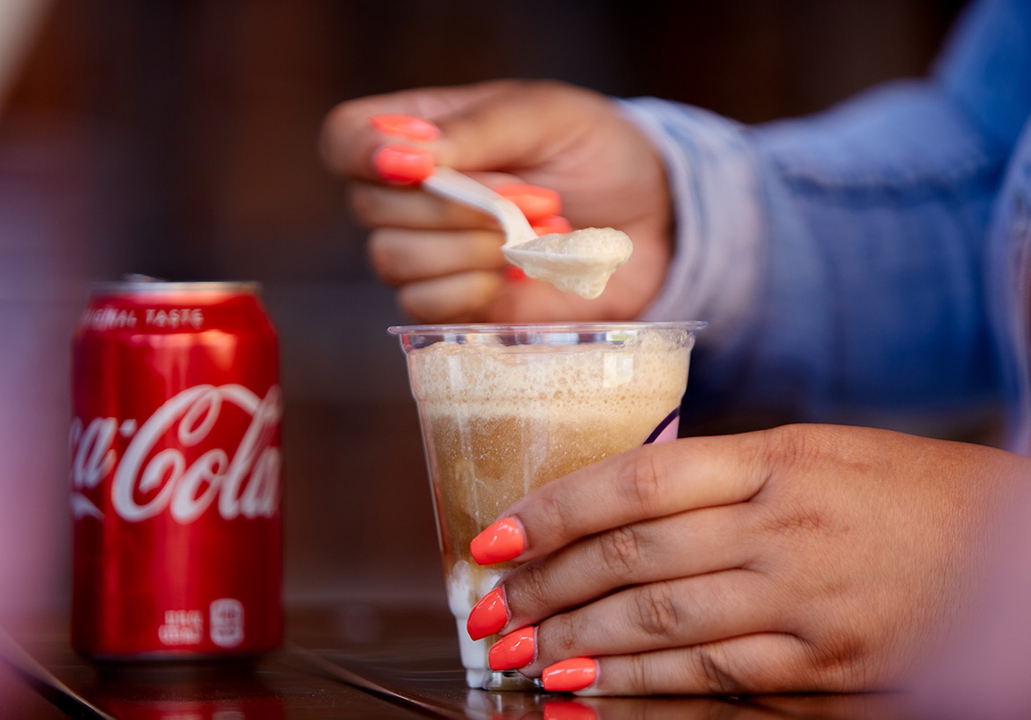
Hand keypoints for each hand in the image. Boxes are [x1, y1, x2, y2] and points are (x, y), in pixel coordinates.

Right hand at [319, 79, 671, 322]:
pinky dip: (477, 289)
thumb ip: (477, 129)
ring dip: (474, 248)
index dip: (363, 154)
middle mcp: (412, 194)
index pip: (344, 139)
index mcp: (422, 131)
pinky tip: (522, 272)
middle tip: (537, 197)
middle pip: (370, 209)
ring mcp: (431, 252)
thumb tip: (406, 154)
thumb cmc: (597, 152)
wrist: (651, 220)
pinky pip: (426, 306)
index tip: (421, 163)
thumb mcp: (547, 115)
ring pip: (394, 261)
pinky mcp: (458, 302)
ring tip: (541, 234)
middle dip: (459, 206)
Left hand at [467, 424, 1030, 694]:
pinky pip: (715, 683)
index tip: (494, 535)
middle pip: (634, 559)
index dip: (554, 509)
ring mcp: (808, 606)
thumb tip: (625, 508)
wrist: (1029, 550)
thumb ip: (728, 477)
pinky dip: (642, 691)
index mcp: (781, 458)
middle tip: (488, 609)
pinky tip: (588, 691)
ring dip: (577, 643)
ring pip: (662, 625)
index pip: (637, 480)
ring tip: (518, 655)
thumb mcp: (823, 453)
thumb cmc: (919, 492)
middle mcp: (786, 529)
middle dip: (546, 587)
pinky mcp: (829, 675)